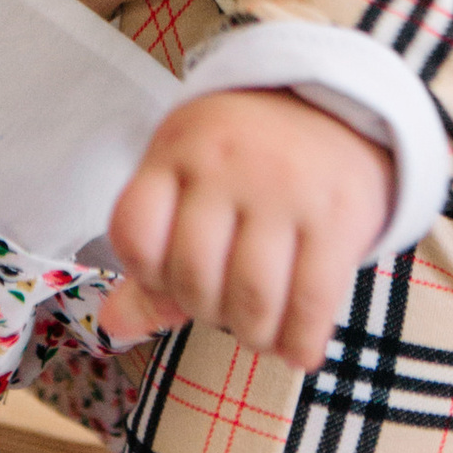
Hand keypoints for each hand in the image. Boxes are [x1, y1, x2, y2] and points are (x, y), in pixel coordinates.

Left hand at [108, 88, 392, 371]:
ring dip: (252, 334)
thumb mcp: (184, 177)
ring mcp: (286, 189)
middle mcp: (228, 163)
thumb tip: (114, 326)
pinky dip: (297, 343)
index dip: (145, 274)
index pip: (134, 233)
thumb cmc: (240, 155)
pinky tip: (294, 346)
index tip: (169, 276)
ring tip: (256, 327)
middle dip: (203, 310)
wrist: (330, 106)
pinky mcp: (338, 216)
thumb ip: (150, 253)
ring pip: (252, 298)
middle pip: (194, 276)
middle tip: (221, 306)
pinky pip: (311, 303)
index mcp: (178, 148)